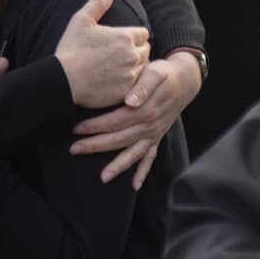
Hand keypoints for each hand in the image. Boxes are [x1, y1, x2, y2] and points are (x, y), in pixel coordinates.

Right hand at [55, 0, 150, 108]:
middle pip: (146, 50)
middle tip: (121, 54)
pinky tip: (117, 80)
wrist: (63, 81)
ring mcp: (130, 74)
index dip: (134, 36)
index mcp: (125, 36)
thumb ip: (97, 4)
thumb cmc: (71, 49)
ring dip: (135, 66)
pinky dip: (130, 81)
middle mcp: (132, 55)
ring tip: (119, 67)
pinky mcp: (126, 91)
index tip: (123, 40)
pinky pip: (137, 84)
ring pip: (143, 67)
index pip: (143, 34)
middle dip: (137, 50)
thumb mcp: (81, 20)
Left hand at [70, 49, 203, 187]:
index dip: (95, 126)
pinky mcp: (157, 137)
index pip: (116, 121)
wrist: (186, 80)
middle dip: (95, 146)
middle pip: (119, 140)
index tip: (76, 128)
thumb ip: (143, 86)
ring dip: (118, 166)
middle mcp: (150, 126)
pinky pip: (150, 158)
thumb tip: (130, 102)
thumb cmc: (165, 74)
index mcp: (146, 110)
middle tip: (74, 150)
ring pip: (133, 154)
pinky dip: (143, 172)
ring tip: (103, 179)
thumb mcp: (155, 72)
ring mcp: (154, 134)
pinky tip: (134, 186)